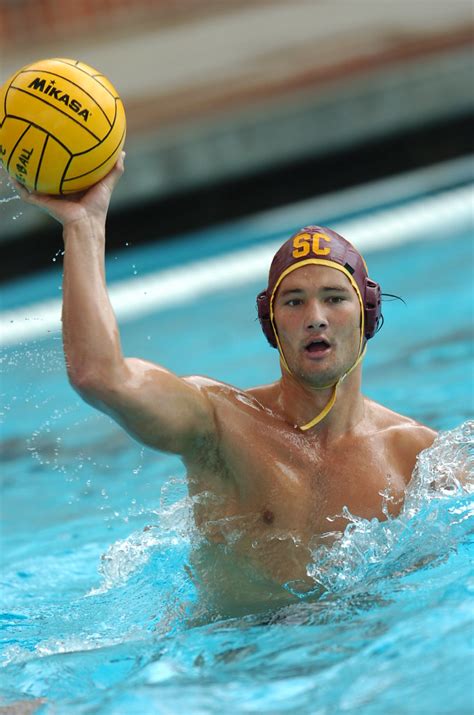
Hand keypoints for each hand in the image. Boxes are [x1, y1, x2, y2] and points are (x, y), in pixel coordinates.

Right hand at [10, 152, 124, 228]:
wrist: (85, 223)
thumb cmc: (97, 207)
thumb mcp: (107, 184)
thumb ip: (114, 170)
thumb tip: (122, 153)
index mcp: (73, 186)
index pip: (66, 170)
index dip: (62, 158)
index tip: (60, 143)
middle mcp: (59, 190)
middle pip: (47, 174)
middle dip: (41, 162)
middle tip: (34, 145)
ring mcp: (48, 196)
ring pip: (33, 182)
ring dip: (24, 172)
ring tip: (16, 157)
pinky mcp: (41, 201)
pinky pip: (25, 192)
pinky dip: (18, 184)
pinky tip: (10, 173)